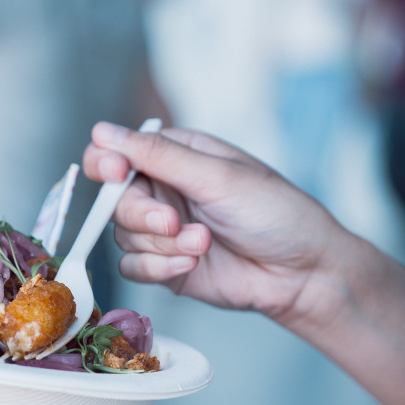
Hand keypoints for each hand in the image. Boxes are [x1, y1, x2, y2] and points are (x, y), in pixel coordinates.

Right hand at [81, 122, 348, 323]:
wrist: (303, 273)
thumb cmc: (275, 213)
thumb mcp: (217, 176)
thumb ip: (156, 156)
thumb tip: (102, 131)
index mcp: (174, 156)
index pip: (114, 152)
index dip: (106, 163)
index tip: (117, 173)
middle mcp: (162, 191)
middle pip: (113, 200)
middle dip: (142, 214)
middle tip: (174, 221)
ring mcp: (161, 230)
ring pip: (121, 237)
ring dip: (160, 244)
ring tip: (204, 244)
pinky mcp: (164, 265)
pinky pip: (133, 267)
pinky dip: (158, 267)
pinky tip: (192, 264)